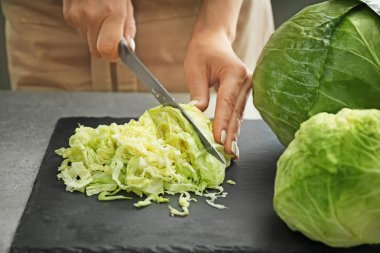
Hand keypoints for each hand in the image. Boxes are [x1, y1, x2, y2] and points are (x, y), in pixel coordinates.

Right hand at [63, 0, 135, 60]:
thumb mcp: (126, 5)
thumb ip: (128, 28)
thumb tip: (128, 48)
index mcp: (111, 13)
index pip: (106, 49)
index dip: (113, 55)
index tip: (119, 51)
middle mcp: (90, 16)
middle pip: (96, 52)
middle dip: (105, 48)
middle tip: (113, 37)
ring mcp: (76, 16)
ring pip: (88, 41)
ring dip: (97, 35)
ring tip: (102, 16)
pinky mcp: (68, 15)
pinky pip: (81, 30)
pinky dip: (88, 26)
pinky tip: (92, 11)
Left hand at [184, 31, 250, 158]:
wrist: (214, 41)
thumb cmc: (202, 52)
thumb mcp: (195, 70)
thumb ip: (198, 93)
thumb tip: (197, 115)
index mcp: (234, 73)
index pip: (227, 102)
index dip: (222, 122)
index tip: (218, 139)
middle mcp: (246, 81)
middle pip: (236, 112)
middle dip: (231, 134)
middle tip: (227, 154)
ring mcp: (247, 88)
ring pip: (239, 115)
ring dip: (234, 134)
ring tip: (230, 152)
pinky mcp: (244, 94)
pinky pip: (238, 113)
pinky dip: (233, 127)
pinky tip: (231, 141)